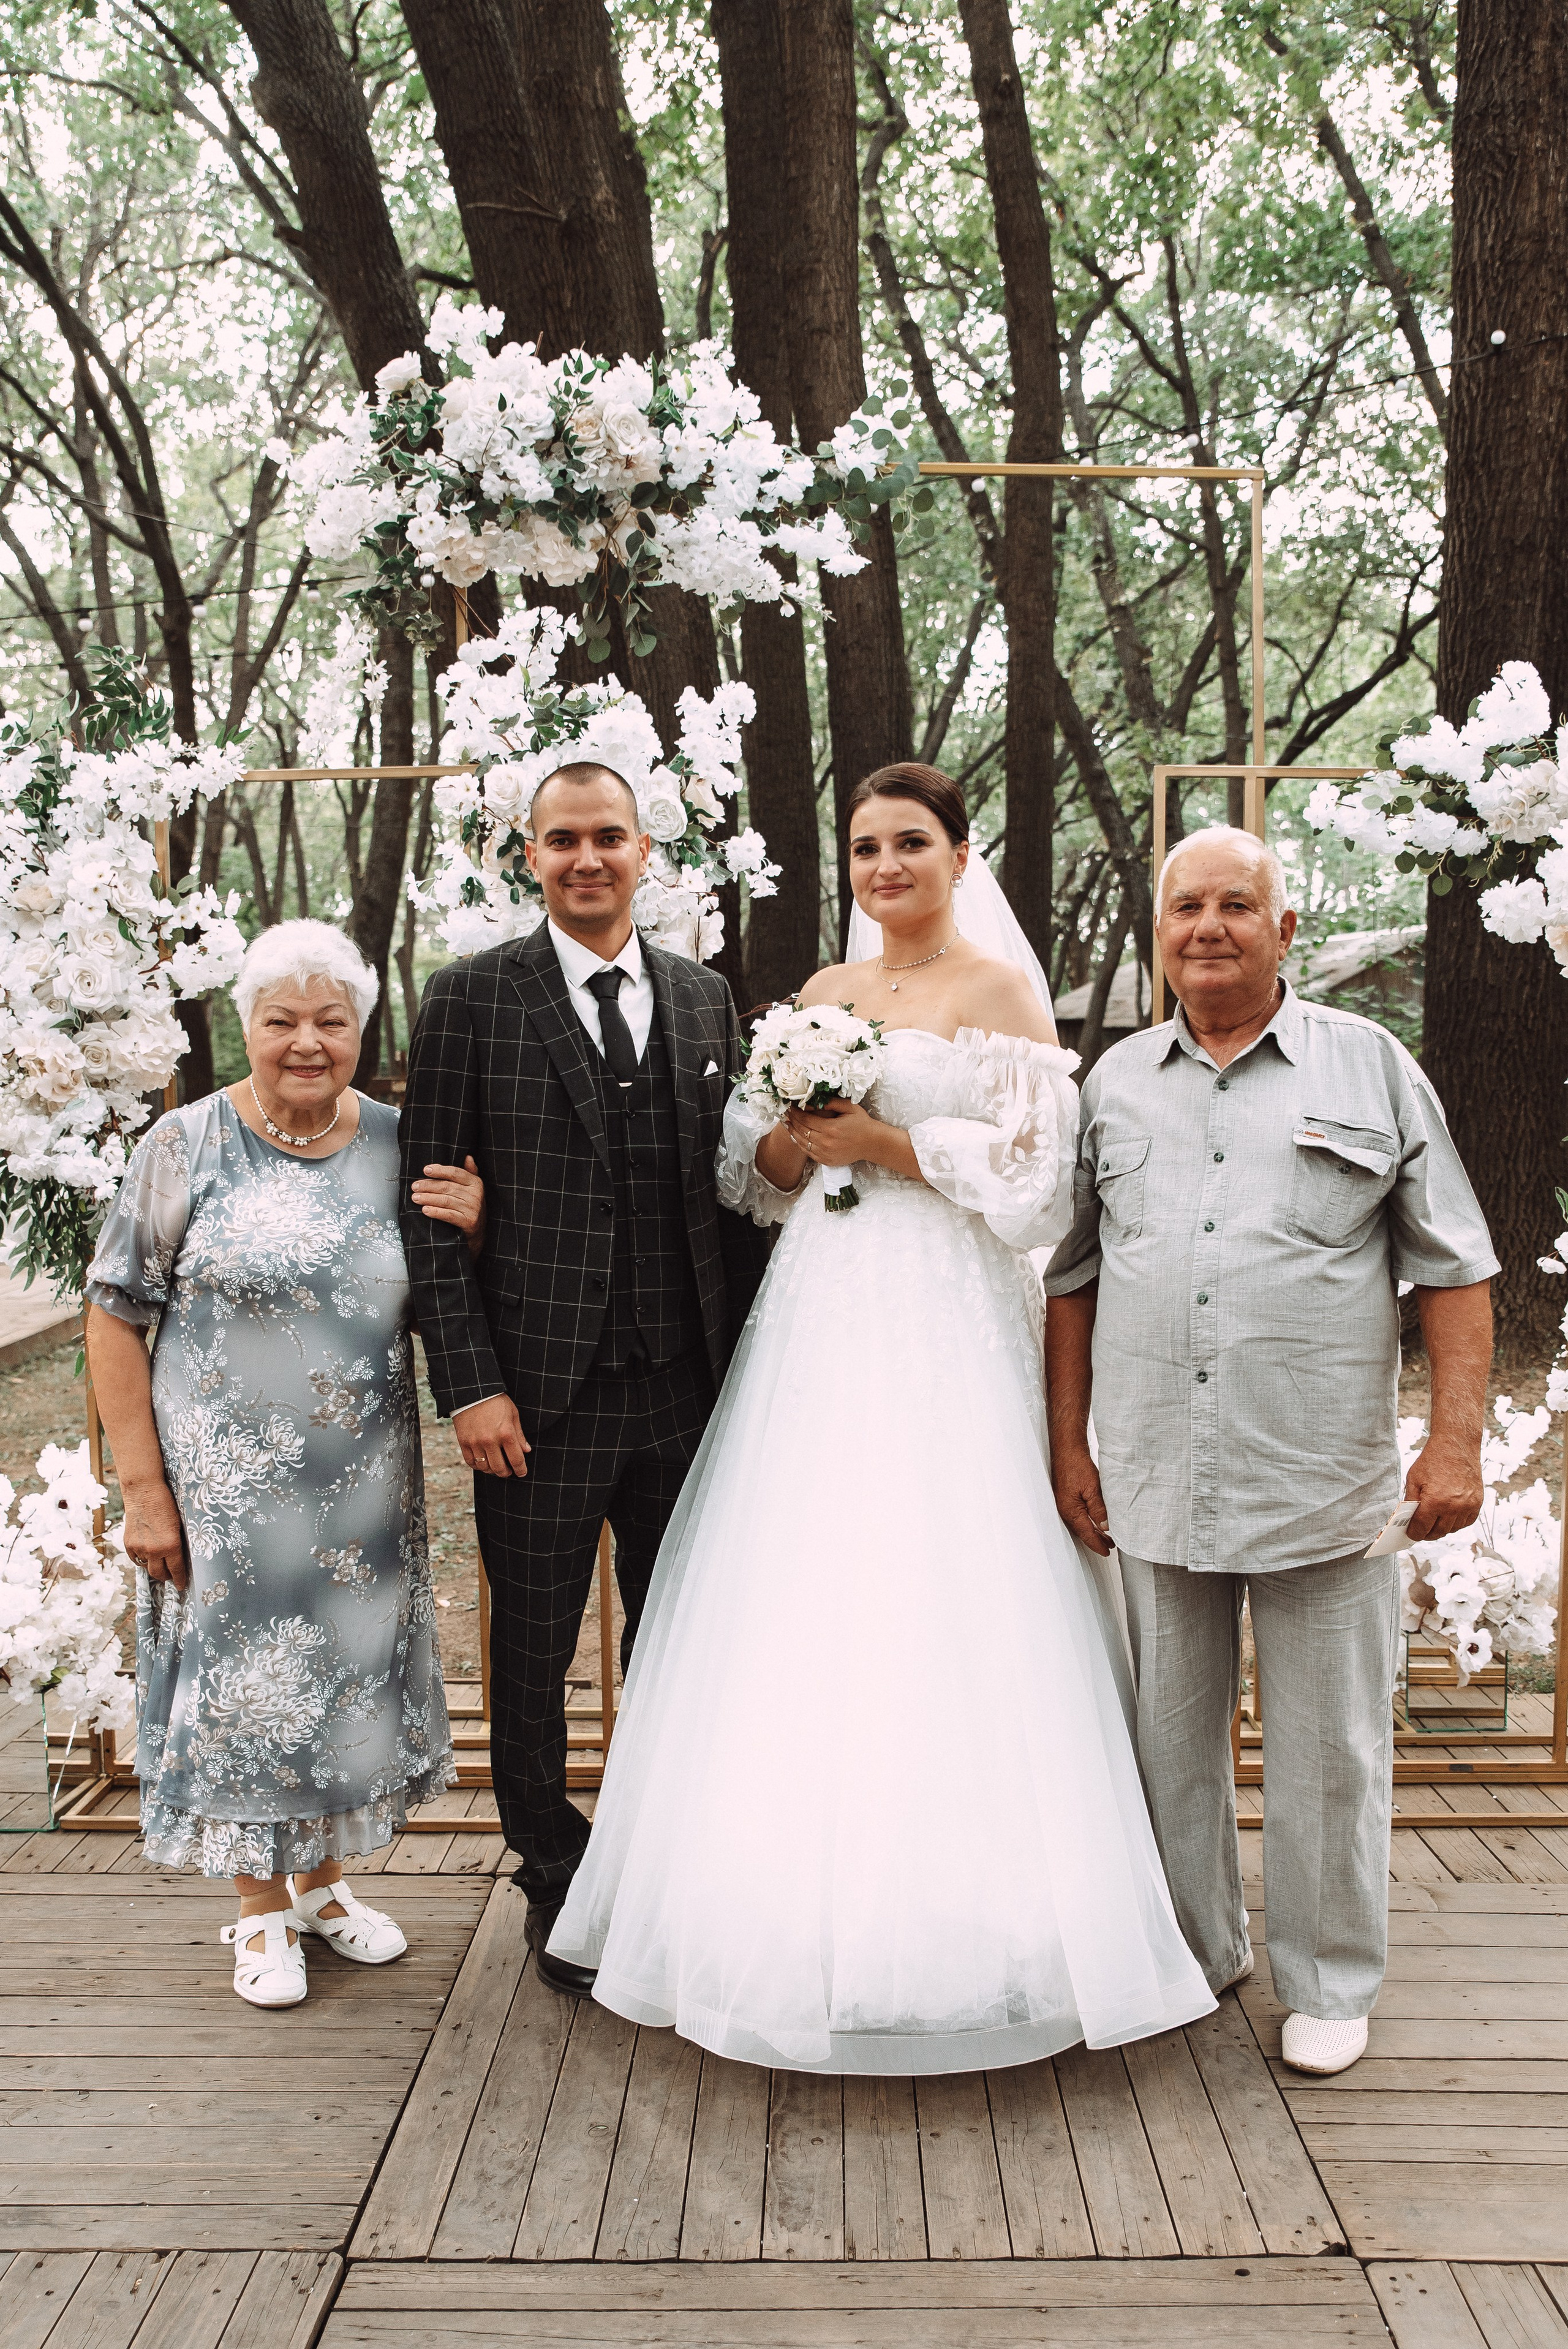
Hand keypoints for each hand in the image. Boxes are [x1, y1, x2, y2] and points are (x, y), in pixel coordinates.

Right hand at [122, 1480, 186, 1587]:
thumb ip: (177, 1542)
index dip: (179, 1580)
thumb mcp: (179, 1525)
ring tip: (159, 1564)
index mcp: (171, 1545)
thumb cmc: (166, 1504)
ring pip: (147, 1567)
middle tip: (170, 1576)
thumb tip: (179, 1557)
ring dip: (154, 1567)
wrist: (144, 1492)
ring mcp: (139, 1548)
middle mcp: (154, 1550)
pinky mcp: (128, 1544)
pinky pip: (136, 1560)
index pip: (177, 1570)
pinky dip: (142, 1559)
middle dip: (166, 1577)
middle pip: (159, 1574)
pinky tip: (147, 1554)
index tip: (181, 1587)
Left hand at [411, 1157, 485, 1257]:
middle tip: (414, 1186)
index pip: (455, 1172)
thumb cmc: (470, 1206)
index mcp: (475, 1183)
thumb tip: (468, 1157)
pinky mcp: (468, 1222)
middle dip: (428, 1186)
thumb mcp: (472, 1189)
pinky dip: (435, 1212)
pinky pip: (448, 1215)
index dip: (440, 1170)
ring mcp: (472, 1209)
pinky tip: (425, 1210)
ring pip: (445, 1200)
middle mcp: (475, 1194)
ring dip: (428, 1198)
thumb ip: (469, 1173)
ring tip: (415, 1198)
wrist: (479, 1232)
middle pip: (447, 1186)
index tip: (425, 1170)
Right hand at [451, 1393, 530, 1477]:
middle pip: (500, 1468)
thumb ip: (519, 1435)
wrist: (472, 1392)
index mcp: (506, 1433)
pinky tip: (483, 1463)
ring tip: (496, 1467)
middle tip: (509, 1471)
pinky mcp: (464, 1442)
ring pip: (485, 1467)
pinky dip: (478, 1466)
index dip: (521, 1469)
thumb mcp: (513, 1414)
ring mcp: (475, 1443)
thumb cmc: (496, 1401)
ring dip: (492, 1471)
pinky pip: (471, 1462)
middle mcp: (490, 1440)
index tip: (522, 1472)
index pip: (516, 1459)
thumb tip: (526, 1451)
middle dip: (506, 1473)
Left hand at [785, 1098, 892, 1169]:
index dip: (795, 1112)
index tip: (790, 1106)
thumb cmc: (862, 1123)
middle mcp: (825, 1142)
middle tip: (785, 1113)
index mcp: (830, 1128)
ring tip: (786, 1123)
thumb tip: (813, 1102)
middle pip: (801, 1130)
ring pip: (802, 1142)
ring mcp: (825, 1154)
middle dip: (792, 1120)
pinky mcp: (826, 1161)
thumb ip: (831, 1103)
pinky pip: (808, 1152)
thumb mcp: (849, 1107)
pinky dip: (800, 1143)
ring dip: (792, 1132)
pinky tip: (796, 1136)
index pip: (805, 1119)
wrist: (872, 1143)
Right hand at [1052, 1443, 1112, 1557]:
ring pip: (1080, 1523)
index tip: (1108, 1551)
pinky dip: (1088, 1521)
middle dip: (1096, 1540)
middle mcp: (1065, 1510)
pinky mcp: (1066, 1496)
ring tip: (1106, 1536)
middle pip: (1082, 1531)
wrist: (1066, 1449)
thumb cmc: (1076, 1465)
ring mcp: (1064, 1503)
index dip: (1098, 1544)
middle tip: (1110, 1546)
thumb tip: (1105, 1527)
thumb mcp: (1092, 1489)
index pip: (1086, 1534)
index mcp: (1070, 1510)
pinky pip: (1078, 1514)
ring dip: (1093, 1530)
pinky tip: (1095, 1520)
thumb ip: (1099, 1510)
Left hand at [1405, 1432, 1483, 1542]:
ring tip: (1433, 1523)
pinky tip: (1448, 1517)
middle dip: (1427, 1534)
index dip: (1414, 1533)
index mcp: (1435, 1501)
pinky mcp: (1477, 1502)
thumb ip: (1410, 1501)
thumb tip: (1407, 1519)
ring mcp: (1468, 1506)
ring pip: (1452, 1529)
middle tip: (1420, 1531)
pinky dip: (1456, 1523)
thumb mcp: (1413, 1479)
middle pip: (1438, 1532)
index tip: (1411, 1534)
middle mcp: (1453, 1507)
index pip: (1422, 1528)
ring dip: (1442, 1529)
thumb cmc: (1433, 1460)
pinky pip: (1466, 1522)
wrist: (1457, 1445)